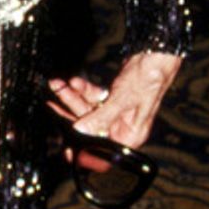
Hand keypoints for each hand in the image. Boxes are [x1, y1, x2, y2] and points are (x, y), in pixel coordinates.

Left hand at [47, 50, 182, 151]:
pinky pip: (93, 98)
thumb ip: (102, 117)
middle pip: (91, 128)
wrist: (156, 55)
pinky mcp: (112, 99)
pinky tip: (75, 82)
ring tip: (59, 85)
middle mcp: (122, 127)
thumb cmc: (150, 79)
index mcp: (130, 136)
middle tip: (53, 105)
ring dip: (73, 97)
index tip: (66, 146)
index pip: (104, 152)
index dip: (85, 152)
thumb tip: (81, 130)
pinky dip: (83, 90)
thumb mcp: (124, 100)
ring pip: (89, 110)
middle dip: (71, 114)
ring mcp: (116, 113)